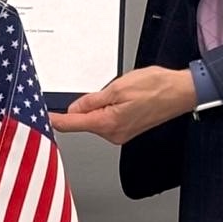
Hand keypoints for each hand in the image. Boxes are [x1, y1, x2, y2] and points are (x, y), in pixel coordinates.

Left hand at [49, 67, 196, 144]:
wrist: (181, 92)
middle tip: (97, 91)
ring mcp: (121, 133)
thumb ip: (92, 100)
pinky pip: (106, 119)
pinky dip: (105, 109)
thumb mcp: (117, 87)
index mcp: (108, 124)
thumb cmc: (156, 87)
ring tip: (117, 92)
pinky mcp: (126, 129)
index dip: (54, 118)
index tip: (41, 115)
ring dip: (96, 106)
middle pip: (83, 122)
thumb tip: (73, 109)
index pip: (72, 124)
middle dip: (81, 106)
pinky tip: (119, 98)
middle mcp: (114, 134)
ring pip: (95, 120)